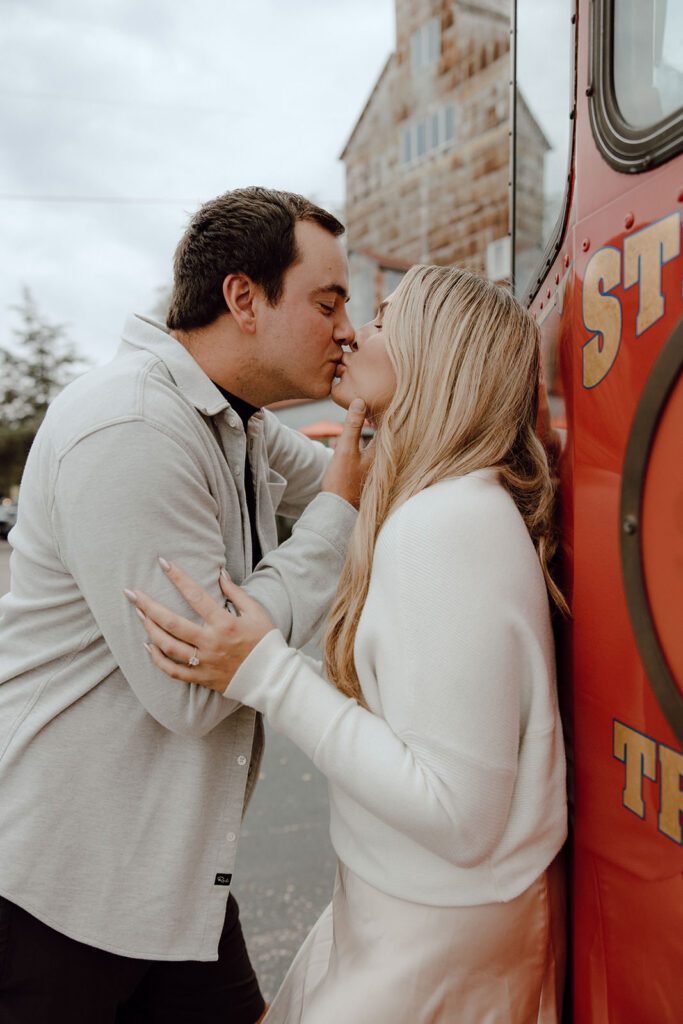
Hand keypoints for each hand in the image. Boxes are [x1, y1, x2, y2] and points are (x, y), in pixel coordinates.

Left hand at [127, 560, 273, 692]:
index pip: (195, 596)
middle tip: (131, 593)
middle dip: (148, 606)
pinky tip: (147, 646)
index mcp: (225, 623)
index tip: (162, 562)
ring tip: (139, 614)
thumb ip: (236, 592)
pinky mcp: (202, 678)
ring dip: (150, 629)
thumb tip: (219, 572)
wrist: (272, 677)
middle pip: (172, 622)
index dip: (178, 577)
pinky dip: (158, 660)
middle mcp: (211, 642)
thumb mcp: (256, 612)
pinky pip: (174, 671)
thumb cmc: (265, 641)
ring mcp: (204, 662)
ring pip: (168, 646)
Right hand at [321, 399, 374, 508]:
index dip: (385, 414)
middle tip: (368, 407)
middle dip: (372, 423)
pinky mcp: (363, 478)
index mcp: (381, 454)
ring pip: (370, 447)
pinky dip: (354, 448)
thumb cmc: (342, 481)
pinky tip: (338, 444)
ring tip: (353, 423)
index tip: (384, 400)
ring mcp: (373, 472)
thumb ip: (353, 425)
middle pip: (380, 438)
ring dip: (360, 436)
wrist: (336, 510)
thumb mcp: (345, 449)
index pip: (389, 428)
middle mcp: (382, 463)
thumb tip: (360, 401)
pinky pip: (362, 457)